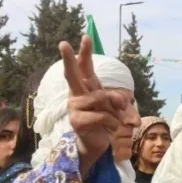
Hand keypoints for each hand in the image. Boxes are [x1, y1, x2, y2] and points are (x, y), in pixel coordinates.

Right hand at [61, 36, 127, 172]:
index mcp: (87, 88)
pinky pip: (102, 115)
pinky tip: (109, 129)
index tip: (85, 37)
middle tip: (62, 43)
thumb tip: (119, 99)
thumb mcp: (117, 109)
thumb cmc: (107, 123)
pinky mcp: (77, 120)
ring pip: (99, 98)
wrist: (98, 145)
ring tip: (112, 120)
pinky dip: (112, 123)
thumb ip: (118, 100)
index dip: (85, 53)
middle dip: (68, 59)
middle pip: (72, 74)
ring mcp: (75, 107)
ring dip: (113, 110)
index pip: (84, 68)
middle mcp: (77, 94)